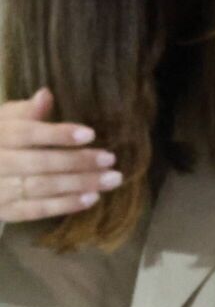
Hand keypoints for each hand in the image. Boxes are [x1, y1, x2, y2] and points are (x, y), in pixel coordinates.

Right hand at [0, 89, 121, 224]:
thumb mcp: (6, 122)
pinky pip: (36, 210)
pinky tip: (92, 198)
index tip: (90, 134)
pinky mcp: (5, 211)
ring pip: (41, 187)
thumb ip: (25, 111)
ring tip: (110, 179)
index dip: (57, 134)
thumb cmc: (0, 143)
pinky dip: (65, 205)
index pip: (25, 134)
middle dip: (76, 161)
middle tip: (110, 159)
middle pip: (38, 163)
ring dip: (78, 184)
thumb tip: (45, 94)